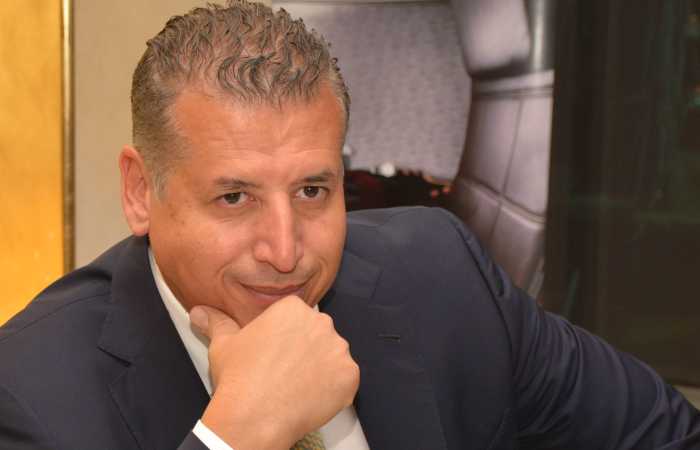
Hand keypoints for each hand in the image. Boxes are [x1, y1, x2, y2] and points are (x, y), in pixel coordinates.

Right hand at [190, 296, 359, 449]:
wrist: (254, 417)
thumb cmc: (239, 379)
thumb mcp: (223, 344)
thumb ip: (217, 322)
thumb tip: (199, 312)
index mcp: (293, 308)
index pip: (297, 318)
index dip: (286, 339)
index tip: (276, 354)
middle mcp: (321, 322)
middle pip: (317, 334)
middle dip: (305, 351)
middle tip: (285, 372)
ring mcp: (339, 349)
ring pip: (333, 356)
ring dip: (320, 369)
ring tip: (296, 386)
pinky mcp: (350, 375)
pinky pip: (345, 379)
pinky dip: (334, 389)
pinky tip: (310, 397)